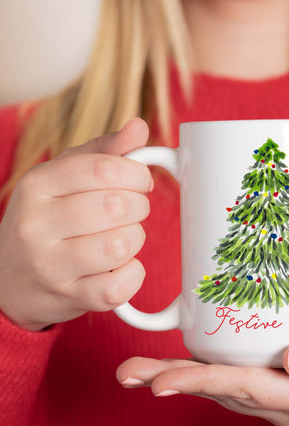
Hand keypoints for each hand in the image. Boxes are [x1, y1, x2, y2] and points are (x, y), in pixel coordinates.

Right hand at [0, 118, 152, 330]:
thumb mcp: (64, 177)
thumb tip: (139, 127)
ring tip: (122, 238)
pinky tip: (121, 267)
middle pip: (117, 206)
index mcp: (37, 186)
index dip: (136, 174)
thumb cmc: (48, 219)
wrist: (11, 279)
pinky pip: (120, 285)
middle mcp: (37, 226)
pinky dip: (133, 274)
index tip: (140, 181)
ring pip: (122, 245)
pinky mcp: (69, 298)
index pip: (103, 169)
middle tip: (132, 210)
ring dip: (136, 239)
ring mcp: (50, 266)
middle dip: (139, 206)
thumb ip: (103, 152)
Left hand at [117, 318, 288, 425]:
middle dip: (174, 382)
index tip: (161, 381)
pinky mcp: (286, 382)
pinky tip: (191, 360)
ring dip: (184, 377)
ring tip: (143, 370)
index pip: (244, 390)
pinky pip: (240, 380)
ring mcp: (284, 397)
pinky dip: (209, 371)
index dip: (202, 383)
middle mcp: (287, 403)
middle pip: (222, 392)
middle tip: (129, 374)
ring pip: (225, 388)